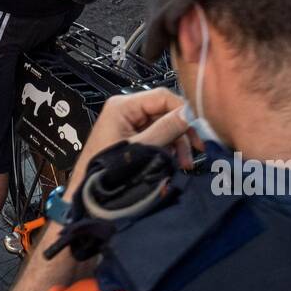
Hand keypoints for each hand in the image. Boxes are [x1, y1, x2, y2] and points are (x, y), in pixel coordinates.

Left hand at [65, 88, 187, 195]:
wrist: (91, 194)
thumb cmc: (108, 170)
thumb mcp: (141, 148)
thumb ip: (166, 129)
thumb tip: (190, 113)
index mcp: (123, 106)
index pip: (162, 96)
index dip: (183, 110)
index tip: (198, 128)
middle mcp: (126, 110)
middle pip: (165, 112)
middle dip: (181, 132)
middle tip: (197, 150)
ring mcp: (129, 124)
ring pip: (164, 126)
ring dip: (178, 144)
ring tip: (184, 163)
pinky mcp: (133, 137)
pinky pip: (157, 137)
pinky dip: (168, 149)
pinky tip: (174, 162)